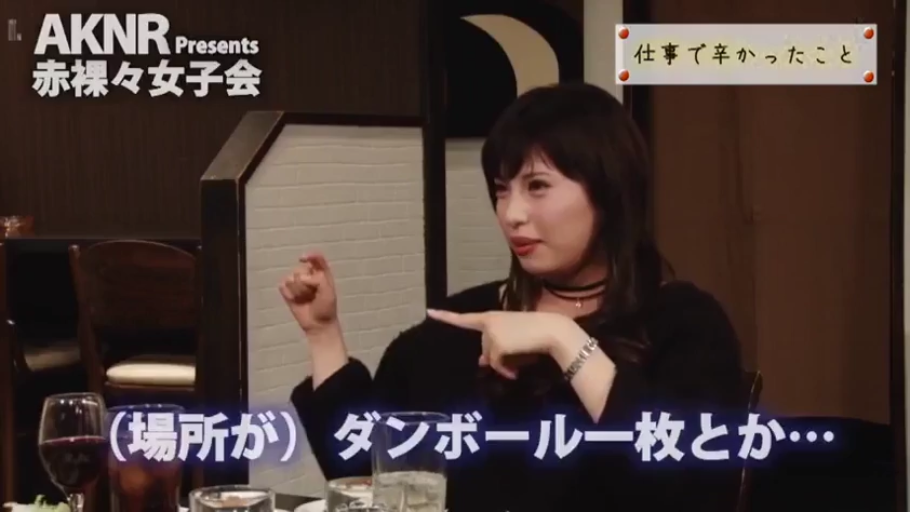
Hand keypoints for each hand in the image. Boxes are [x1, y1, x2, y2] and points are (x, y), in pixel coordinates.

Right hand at [279, 252, 338, 334]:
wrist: (318, 324)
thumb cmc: (326, 307)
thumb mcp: (329, 291)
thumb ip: (318, 279)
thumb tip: (302, 278)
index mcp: (321, 273)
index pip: (316, 259)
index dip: (310, 256)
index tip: (303, 259)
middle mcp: (308, 276)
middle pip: (299, 270)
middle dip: (304, 283)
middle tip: (312, 294)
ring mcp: (297, 284)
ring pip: (290, 278)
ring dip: (297, 290)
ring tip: (305, 298)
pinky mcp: (288, 292)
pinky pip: (283, 286)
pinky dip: (288, 294)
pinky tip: (295, 301)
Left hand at [426, 309, 585, 379]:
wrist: (552, 330)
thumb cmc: (536, 334)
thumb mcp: (512, 340)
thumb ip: (495, 348)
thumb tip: (481, 362)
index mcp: (492, 317)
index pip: (464, 318)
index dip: (445, 316)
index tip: (428, 312)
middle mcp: (488, 323)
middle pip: (485, 349)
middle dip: (497, 356)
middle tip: (517, 352)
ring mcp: (491, 334)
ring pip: (491, 358)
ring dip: (504, 364)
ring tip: (522, 356)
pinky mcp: (497, 345)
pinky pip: (498, 365)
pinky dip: (506, 370)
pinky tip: (517, 367)